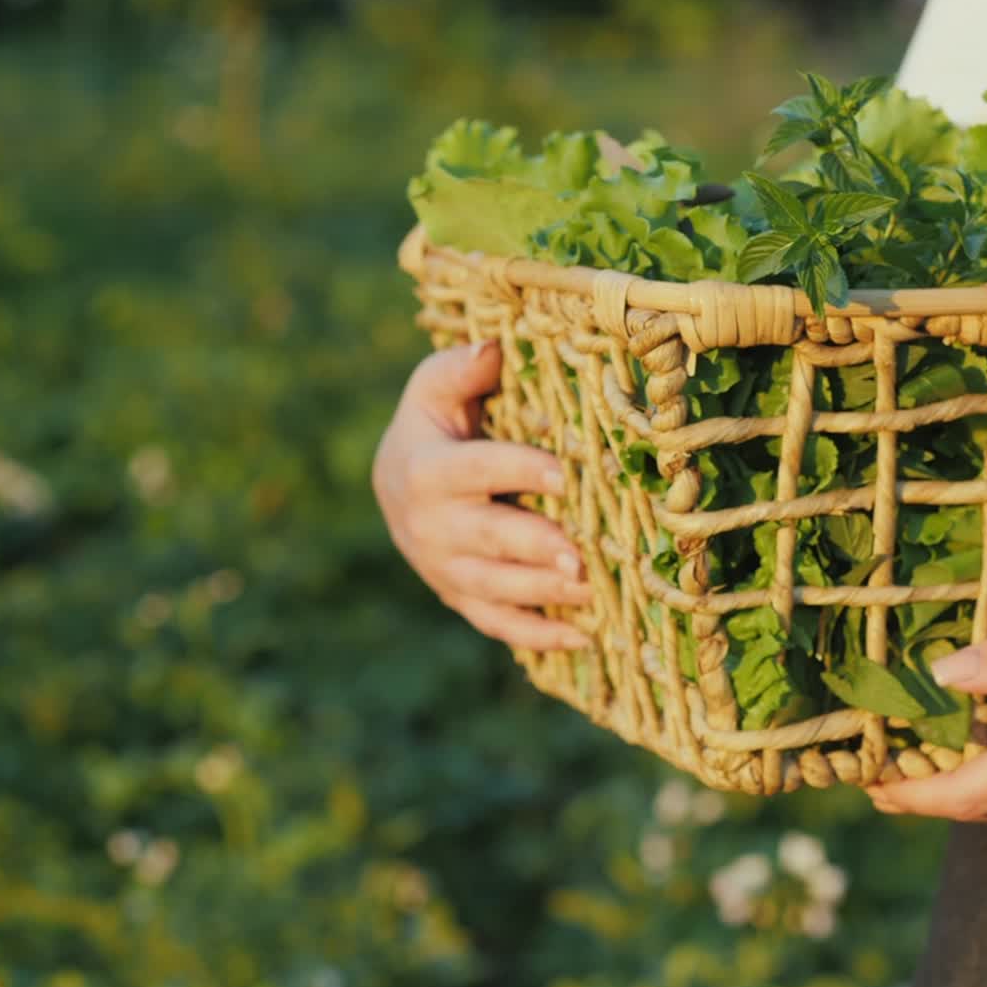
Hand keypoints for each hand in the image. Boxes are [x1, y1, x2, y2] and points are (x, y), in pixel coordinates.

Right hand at [372, 341, 591, 650]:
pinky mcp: (458, 596)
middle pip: (486, 539)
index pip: (476, 470)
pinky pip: (495, 623)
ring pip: (493, 588)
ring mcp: (442, 567)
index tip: (563, 474)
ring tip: (592, 594)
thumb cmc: (433, 425)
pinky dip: (536, 635)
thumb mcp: (433, 390)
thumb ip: (458, 368)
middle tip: (580, 556)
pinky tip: (584, 637)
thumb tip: (491, 348)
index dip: (518, 471)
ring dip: (542, 595)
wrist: (395, 481)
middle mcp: (429, 525)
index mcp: (425, 469)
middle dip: (534, 548)